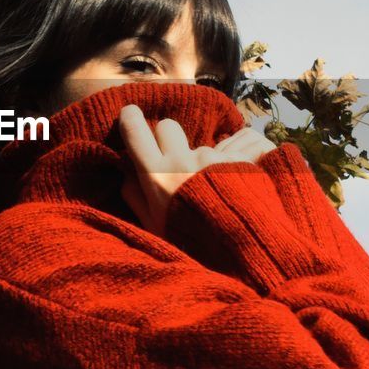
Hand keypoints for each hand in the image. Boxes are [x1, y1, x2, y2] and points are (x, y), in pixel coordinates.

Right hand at [117, 104, 274, 236]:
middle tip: (175, 160)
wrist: (244, 254)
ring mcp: (212, 159)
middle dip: (169, 138)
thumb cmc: (193, 244)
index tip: (130, 115)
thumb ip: (136, 197)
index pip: (136, 132)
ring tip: (213, 191)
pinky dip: (230, 165)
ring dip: (203, 160)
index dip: (130, 119)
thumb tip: (125, 173)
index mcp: (157, 177)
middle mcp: (182, 162)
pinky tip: (234, 188)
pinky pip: (230, 151)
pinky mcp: (239, 159)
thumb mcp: (155, 227)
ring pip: (200, 145)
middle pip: (168, 126)